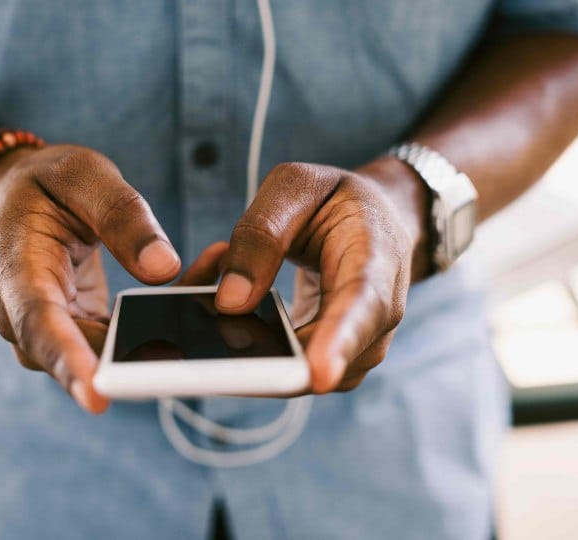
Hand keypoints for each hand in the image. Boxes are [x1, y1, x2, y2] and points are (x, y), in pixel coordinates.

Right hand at [0, 145, 180, 412]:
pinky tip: (201, 291)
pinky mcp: (84, 333)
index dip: (68, 363)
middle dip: (142, 359)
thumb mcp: (82, 176)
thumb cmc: (45, 186)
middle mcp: (29, 317)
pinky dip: (165, 322)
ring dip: (166, 333)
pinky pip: (125, 341)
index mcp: (18, 272)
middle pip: (82, 356)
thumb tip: (164, 268)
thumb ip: (121, 216)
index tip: (99, 397)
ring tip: (214, 297)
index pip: (39, 327)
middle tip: (203, 350)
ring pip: (112, 354)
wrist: (16, 202)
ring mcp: (57, 331)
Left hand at [213, 158, 429, 392]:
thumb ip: (261, 237)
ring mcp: (354, 347)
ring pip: (294, 374)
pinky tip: (224, 302)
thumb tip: (230, 303)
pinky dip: (245, 340)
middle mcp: (375, 316)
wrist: (376, 222)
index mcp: (376, 260)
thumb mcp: (296, 188)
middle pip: (324, 360)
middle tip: (201, 331)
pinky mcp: (327, 359)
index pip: (362, 306)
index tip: (318, 375)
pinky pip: (281, 368)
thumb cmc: (337, 201)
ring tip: (210, 279)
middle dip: (259, 358)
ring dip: (241, 338)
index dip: (339, 342)